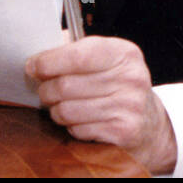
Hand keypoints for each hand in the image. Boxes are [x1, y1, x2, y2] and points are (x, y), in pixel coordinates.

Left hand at [25, 36, 177, 174]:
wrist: (149, 123)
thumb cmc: (118, 85)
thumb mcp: (106, 59)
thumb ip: (74, 50)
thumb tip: (38, 54)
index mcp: (124, 53)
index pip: (78, 55)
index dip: (48, 62)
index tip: (33, 66)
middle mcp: (130, 78)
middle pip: (66, 85)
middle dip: (46, 90)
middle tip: (45, 91)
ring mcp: (129, 107)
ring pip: (67, 110)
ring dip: (56, 110)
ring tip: (60, 106)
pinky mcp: (123, 132)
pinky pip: (77, 129)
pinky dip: (71, 127)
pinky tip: (80, 121)